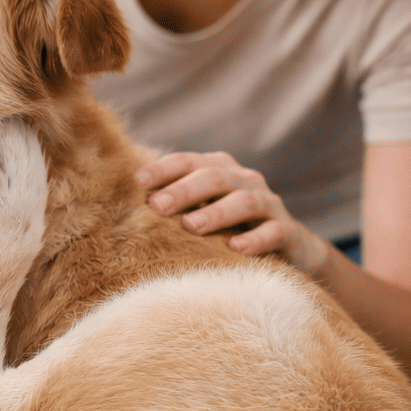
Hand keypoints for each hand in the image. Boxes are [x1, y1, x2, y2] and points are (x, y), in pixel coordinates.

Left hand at [135, 151, 331, 273]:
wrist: (289, 249)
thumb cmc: (228, 227)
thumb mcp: (201, 210)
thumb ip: (172, 203)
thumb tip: (120, 204)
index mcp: (219, 170)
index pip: (188, 162)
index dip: (164, 169)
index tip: (138, 181)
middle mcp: (245, 180)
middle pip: (214, 177)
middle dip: (184, 190)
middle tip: (158, 206)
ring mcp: (269, 204)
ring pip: (244, 201)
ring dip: (216, 213)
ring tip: (190, 226)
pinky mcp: (288, 231)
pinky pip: (274, 231)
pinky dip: (255, 239)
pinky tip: (235, 248)